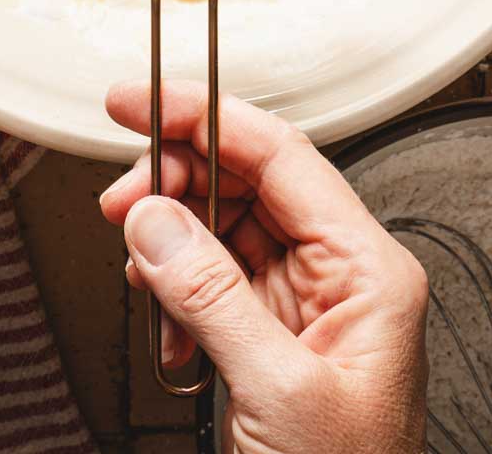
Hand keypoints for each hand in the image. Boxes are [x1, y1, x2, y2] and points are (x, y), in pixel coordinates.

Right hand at [100, 82, 427, 453]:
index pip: (281, 155)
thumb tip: (154, 216)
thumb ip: (211, 294)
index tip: (140, 99)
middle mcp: (341, 277)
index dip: (206, 115)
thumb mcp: (278, 393)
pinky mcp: (271, 344)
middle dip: (178, 184)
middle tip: (121, 198)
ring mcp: (305, 309)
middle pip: (248, 183)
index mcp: (369, 269)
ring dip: (171, 247)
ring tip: (145, 276)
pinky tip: (169, 330)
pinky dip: (176, 296)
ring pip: (222, 231)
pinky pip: (212, 284)